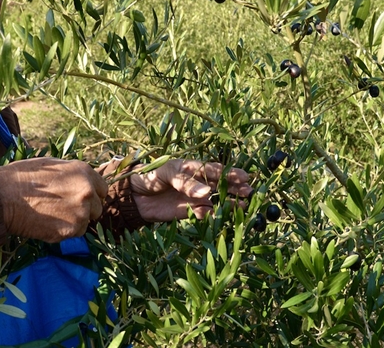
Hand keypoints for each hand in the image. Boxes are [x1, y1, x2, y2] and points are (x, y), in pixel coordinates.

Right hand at [0, 157, 107, 242]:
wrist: (3, 197)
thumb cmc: (22, 177)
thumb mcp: (52, 165)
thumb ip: (73, 174)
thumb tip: (82, 182)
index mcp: (84, 172)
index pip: (103, 188)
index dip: (92, 194)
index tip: (81, 198)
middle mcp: (87, 191)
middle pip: (97, 208)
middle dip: (85, 210)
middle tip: (63, 209)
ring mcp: (81, 212)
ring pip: (86, 223)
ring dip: (74, 222)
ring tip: (51, 215)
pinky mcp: (71, 230)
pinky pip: (74, 234)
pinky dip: (64, 231)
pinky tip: (46, 223)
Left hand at [129, 159, 251, 221]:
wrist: (134, 195)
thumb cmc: (151, 175)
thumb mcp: (167, 173)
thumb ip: (186, 182)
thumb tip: (207, 192)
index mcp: (193, 168)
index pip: (215, 170)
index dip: (230, 173)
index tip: (244, 177)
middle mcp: (197, 183)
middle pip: (220, 185)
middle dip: (235, 188)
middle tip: (249, 192)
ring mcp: (194, 198)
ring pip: (216, 200)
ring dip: (228, 203)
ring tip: (242, 206)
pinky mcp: (188, 212)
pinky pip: (203, 214)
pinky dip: (209, 215)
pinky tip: (212, 215)